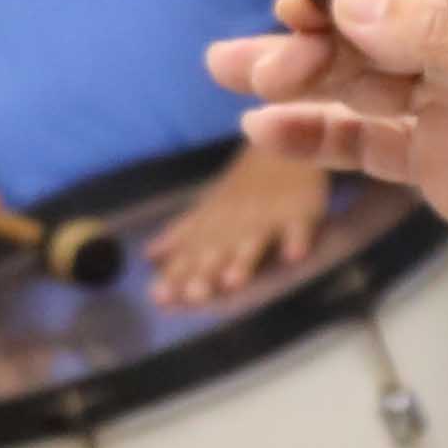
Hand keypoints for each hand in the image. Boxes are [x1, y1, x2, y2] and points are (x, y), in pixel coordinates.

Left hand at [144, 141, 332, 305]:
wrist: (281, 149)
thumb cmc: (243, 189)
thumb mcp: (209, 208)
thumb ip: (182, 234)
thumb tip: (148, 256)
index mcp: (213, 225)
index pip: (190, 253)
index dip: (175, 276)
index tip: (158, 299)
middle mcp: (235, 224)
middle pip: (218, 251)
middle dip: (204, 273)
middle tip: (191, 297)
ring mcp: (267, 218)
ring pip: (254, 242)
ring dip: (243, 261)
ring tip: (232, 283)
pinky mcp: (299, 213)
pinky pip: (299, 228)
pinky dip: (297, 240)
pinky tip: (293, 257)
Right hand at [209, 0, 447, 326]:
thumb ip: (434, 40)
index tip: (293, 4)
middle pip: (369, 24)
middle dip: (309, 37)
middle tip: (258, 62)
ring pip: (358, 80)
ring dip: (299, 80)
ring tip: (233, 79)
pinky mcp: (443, 165)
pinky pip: (367, 141)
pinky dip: (319, 135)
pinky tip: (272, 131)